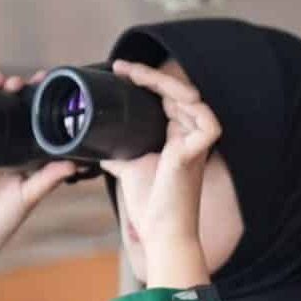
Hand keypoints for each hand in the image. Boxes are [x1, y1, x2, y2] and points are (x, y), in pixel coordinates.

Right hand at [0, 71, 77, 292]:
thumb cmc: (1, 219)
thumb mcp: (30, 196)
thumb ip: (49, 179)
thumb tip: (74, 163)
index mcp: (20, 155)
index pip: (30, 122)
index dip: (38, 105)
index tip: (50, 89)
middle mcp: (0, 146)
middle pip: (8, 110)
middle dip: (17, 91)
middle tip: (31, 80)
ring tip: (4, 81)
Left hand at [105, 59, 222, 288]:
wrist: (160, 233)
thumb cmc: (151, 206)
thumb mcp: (128, 169)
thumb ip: (117, 153)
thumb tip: (94, 143)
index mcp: (177, 139)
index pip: (167, 99)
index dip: (147, 82)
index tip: (119, 72)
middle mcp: (190, 138)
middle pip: (178, 92)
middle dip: (150, 75)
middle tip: (121, 67)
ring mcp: (197, 144)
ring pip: (191, 98)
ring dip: (164, 82)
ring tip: (135, 74)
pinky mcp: (198, 153)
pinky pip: (206, 121)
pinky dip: (190, 104)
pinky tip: (166, 95)